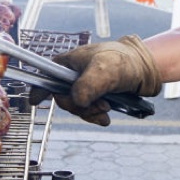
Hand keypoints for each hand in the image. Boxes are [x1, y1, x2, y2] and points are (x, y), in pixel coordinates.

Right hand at [29, 35, 161, 125]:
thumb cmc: (123, 61)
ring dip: (90, 113)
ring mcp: (83, 86)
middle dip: (79, 107)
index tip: (34, 102)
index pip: (46, 77)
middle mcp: (72, 75)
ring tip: (107, 110)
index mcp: (67, 63)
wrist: (145, 68)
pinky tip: (106, 118)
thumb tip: (77, 101)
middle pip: (63, 98)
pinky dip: (96, 116)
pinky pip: (88, 111)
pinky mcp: (94, 96)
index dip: (38, 89)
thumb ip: (89, 85)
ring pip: (77, 107)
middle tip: (99, 106)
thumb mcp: (105, 70)